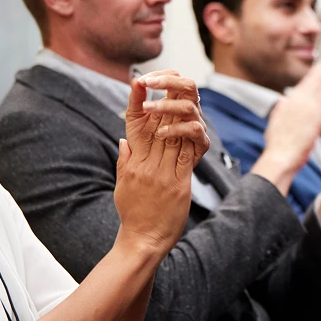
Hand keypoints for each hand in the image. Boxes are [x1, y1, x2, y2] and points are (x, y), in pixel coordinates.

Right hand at [114, 71, 210, 254]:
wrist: (142, 240)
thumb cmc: (133, 214)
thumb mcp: (123, 183)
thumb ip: (126, 159)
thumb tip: (125, 139)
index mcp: (133, 163)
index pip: (134, 126)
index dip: (137, 103)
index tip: (139, 83)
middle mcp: (146, 165)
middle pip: (156, 126)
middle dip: (163, 100)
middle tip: (170, 79)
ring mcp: (162, 174)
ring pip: (172, 136)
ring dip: (179, 113)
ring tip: (184, 93)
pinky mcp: (178, 184)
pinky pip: (186, 156)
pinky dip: (191, 137)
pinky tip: (197, 122)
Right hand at [252, 49, 320, 193]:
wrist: (279, 157)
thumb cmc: (279, 146)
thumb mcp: (278, 124)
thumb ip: (282, 111)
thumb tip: (284, 102)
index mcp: (291, 101)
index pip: (309, 82)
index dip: (319, 69)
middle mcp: (298, 98)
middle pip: (316, 75)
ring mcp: (306, 103)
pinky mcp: (314, 111)